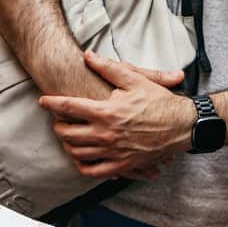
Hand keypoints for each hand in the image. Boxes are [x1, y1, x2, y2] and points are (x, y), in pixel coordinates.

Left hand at [38, 51, 194, 179]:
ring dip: (67, 145)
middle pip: (66, 133)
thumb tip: (87, 55)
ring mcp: (113, 152)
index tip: (43, 101)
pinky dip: (83, 166)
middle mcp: (105, 134)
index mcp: (106, 112)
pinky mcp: (122, 165)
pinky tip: (81, 158)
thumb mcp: (135, 80)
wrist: (184, 125)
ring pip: (76, 153)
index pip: (68, 107)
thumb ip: (109, 67)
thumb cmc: (160, 101)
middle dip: (57, 126)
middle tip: (57, 121)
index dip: (51, 103)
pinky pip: (94, 171)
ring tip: (68, 137)